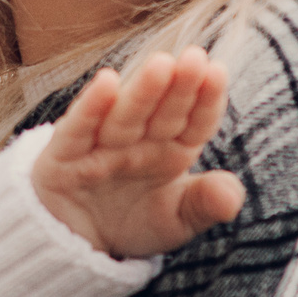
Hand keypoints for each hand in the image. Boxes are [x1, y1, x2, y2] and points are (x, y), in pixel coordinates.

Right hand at [29, 48, 244, 258]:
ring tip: (161, 64)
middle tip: (194, 56)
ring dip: (142, 91)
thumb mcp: (174, 222)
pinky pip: (80, 130)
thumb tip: (233, 198)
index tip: (217, 73)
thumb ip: (204, 206)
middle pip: (161, 112)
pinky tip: (106, 82)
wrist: (72, 240)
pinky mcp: (64, 156)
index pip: (194, 122)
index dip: (206, 99)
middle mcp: (138, 142)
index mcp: (171, 150)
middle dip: (178, 86)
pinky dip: (91, 107)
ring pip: (125, 116)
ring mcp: (100, 146)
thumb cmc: (130, 221)